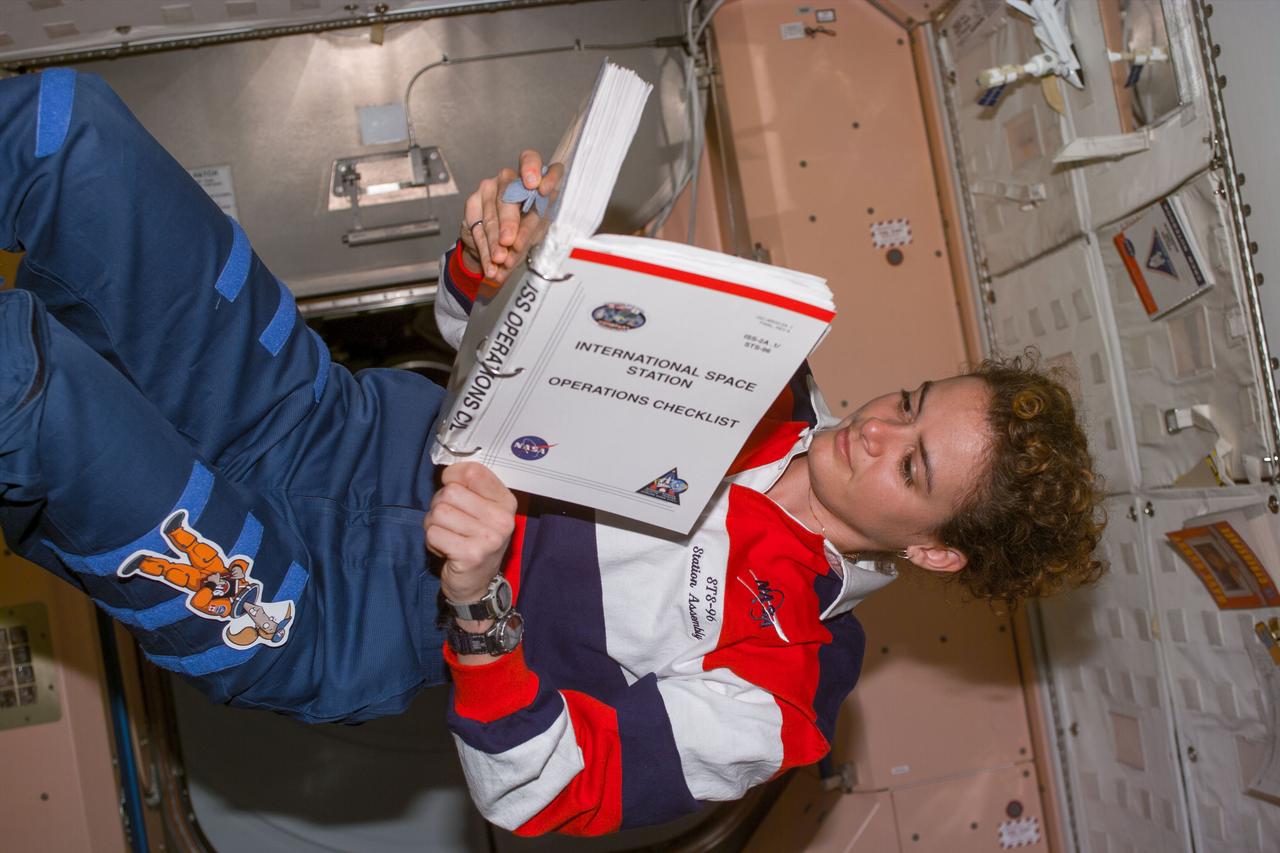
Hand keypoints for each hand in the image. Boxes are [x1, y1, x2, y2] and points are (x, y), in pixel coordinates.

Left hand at [424, 462, 517, 604]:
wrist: (477, 584)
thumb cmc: (475, 541)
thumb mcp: (483, 511)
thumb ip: (471, 489)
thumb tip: (447, 471)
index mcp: (506, 502)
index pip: (474, 472)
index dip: (453, 476)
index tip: (451, 487)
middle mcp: (502, 519)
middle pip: (450, 492)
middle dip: (439, 505)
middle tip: (449, 522)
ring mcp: (488, 538)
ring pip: (438, 512)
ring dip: (434, 525)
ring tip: (448, 536)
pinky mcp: (470, 555)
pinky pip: (433, 533)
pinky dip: (432, 541)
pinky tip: (445, 549)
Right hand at [459, 149, 563, 283]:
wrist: (499, 244)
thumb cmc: (525, 229)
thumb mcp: (536, 230)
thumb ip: (529, 233)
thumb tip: (517, 245)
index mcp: (531, 178)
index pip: (531, 160)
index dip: (534, 170)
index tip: (541, 188)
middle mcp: (508, 179)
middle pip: (508, 194)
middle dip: (509, 221)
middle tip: (509, 241)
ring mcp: (489, 189)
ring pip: (491, 216)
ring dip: (495, 241)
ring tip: (500, 260)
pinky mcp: (472, 203)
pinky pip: (478, 228)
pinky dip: (485, 250)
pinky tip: (490, 264)